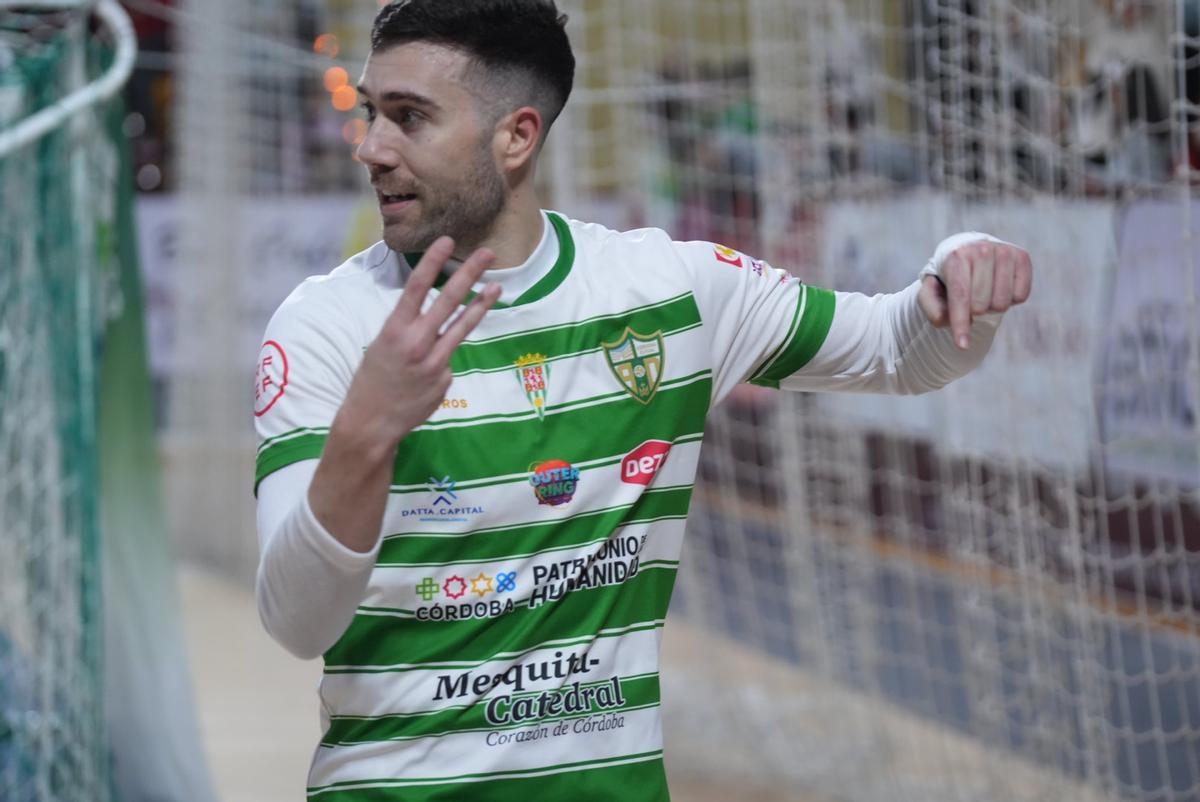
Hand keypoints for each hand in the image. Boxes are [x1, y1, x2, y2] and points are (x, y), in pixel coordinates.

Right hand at [339, 237, 500, 443]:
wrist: (371, 422)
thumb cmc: (373, 379)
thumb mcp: (382, 344)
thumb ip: (408, 327)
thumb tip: (435, 315)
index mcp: (393, 330)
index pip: (416, 287)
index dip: (432, 262)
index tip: (447, 241)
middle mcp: (416, 343)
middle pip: (448, 301)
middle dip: (469, 273)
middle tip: (487, 253)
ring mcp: (434, 362)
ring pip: (462, 327)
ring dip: (481, 305)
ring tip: (497, 287)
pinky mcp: (444, 379)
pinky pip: (448, 360)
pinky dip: (440, 361)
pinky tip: (422, 377)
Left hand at [917, 240, 1032, 348]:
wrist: (970, 255)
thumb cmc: (949, 278)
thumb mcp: (931, 291)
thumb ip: (931, 307)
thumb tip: (946, 320)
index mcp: (956, 256)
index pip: (960, 296)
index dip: (961, 323)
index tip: (962, 345)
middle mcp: (982, 250)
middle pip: (981, 304)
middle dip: (974, 311)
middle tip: (969, 299)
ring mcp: (1004, 251)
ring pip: (1002, 302)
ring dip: (991, 306)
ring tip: (983, 293)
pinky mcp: (1023, 257)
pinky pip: (1021, 296)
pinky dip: (1010, 299)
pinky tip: (1000, 287)